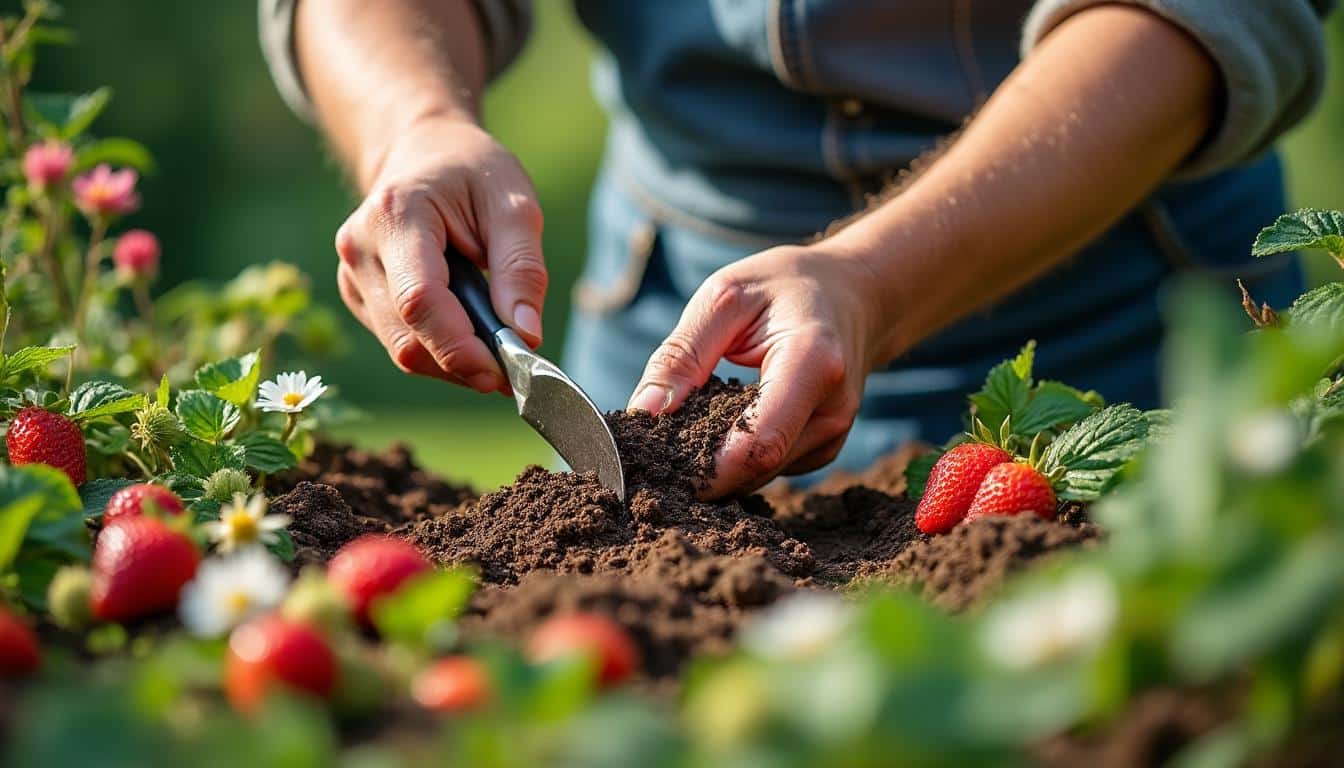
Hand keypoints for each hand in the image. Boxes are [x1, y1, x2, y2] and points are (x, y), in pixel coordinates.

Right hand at [334, 118, 545, 392]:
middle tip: (517, 368)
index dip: (460, 347)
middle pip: (409, 337)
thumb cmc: (472, 173)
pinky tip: (470, 331)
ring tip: (498, 344)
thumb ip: (522, 268)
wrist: (424, 153)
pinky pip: (402, 344)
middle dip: (465, 363)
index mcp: (395, 215)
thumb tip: (526, 335)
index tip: (506, 373)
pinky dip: (442, 352)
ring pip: (404, 350)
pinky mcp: (359, 297)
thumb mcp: (513, 203)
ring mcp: (352, 276)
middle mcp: (360, 248)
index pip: (419, 300)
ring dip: (456, 363)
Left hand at [628, 244, 888, 497]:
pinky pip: (769, 467)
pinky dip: (735, 456)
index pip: (759, 443)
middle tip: (650, 457)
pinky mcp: (823, 448)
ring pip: (760, 474)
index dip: (706, 470)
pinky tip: (717, 428)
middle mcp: (832, 410)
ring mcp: (832, 435)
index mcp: (813, 363)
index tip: (654, 471)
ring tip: (679, 434)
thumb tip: (643, 414)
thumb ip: (682, 355)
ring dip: (715, 464)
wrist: (854, 294)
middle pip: (757, 467)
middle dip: (700, 471)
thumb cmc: (784, 287)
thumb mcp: (724, 299)